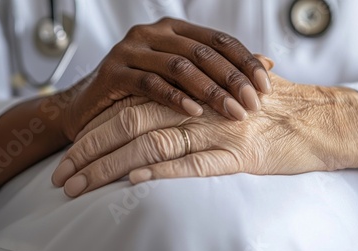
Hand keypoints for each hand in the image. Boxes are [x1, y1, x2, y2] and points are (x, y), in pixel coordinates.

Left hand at [53, 59, 357, 196]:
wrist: (324, 119)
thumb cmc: (274, 109)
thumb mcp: (228, 97)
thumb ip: (194, 103)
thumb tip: (158, 121)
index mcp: (193, 92)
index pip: (131, 108)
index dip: (95, 131)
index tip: (69, 155)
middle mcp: (200, 108)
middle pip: (131, 125)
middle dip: (89, 152)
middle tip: (60, 177)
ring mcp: (220, 131)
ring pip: (153, 146)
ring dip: (110, 168)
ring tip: (78, 189)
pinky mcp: (242, 155)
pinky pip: (196, 163)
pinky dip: (163, 172)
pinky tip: (133, 182)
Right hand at [54, 17, 271, 139]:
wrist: (90, 109)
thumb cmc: (141, 94)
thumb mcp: (181, 78)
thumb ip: (218, 68)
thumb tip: (267, 62)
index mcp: (172, 29)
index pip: (218, 40)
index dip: (245, 61)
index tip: (266, 86)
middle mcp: (151, 33)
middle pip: (202, 53)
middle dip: (233, 79)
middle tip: (254, 104)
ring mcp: (130, 50)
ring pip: (179, 66)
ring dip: (210, 91)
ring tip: (233, 112)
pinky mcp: (113, 72)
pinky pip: (150, 84)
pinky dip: (175, 99)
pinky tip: (195, 113)